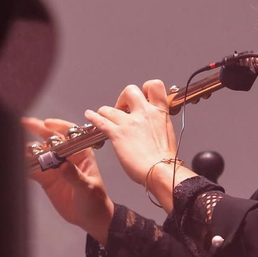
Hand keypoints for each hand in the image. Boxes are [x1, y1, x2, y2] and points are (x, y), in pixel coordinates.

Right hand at [22, 117, 114, 243]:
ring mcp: (55, 167)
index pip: (69, 134)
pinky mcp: (46, 178)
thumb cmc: (95, 201)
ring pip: (39, 153)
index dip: (57, 126)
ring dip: (28, 150)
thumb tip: (62, 165)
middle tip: (23, 124)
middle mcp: (67, 156)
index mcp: (81, 153)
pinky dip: (25, 166)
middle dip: (37, 131)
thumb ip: (75, 176)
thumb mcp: (88, 188)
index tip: (45, 123)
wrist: (91, 219)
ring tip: (15, 147)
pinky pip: (33, 169)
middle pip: (50, 139)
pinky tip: (17, 164)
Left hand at [85, 80, 196, 210]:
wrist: (161, 170)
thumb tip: (153, 123)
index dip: (146, 88)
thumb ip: (159, 123)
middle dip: (124, 97)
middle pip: (130, 90)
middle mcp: (145, 113)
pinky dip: (93, 117)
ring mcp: (130, 123)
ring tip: (104, 115)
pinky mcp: (117, 134)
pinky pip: (100, 121)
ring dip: (106, 111)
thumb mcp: (168, 133)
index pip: (154, 86)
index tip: (142, 96)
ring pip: (110, 108)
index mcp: (160, 112)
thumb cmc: (165, 159)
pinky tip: (89, 115)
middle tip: (123, 107)